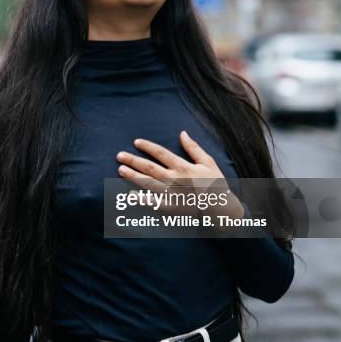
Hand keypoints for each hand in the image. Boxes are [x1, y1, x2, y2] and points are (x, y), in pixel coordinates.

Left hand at [116, 130, 243, 217]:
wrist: (221, 208)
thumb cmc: (215, 183)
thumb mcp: (208, 162)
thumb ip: (194, 148)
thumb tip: (182, 133)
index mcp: (183, 166)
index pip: (161, 153)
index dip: (148, 146)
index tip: (136, 142)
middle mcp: (175, 179)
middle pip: (150, 167)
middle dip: (133, 160)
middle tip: (119, 156)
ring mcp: (171, 193)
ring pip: (148, 183)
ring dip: (133, 176)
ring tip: (120, 170)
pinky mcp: (171, 207)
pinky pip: (153, 203)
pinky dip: (141, 200)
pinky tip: (129, 196)